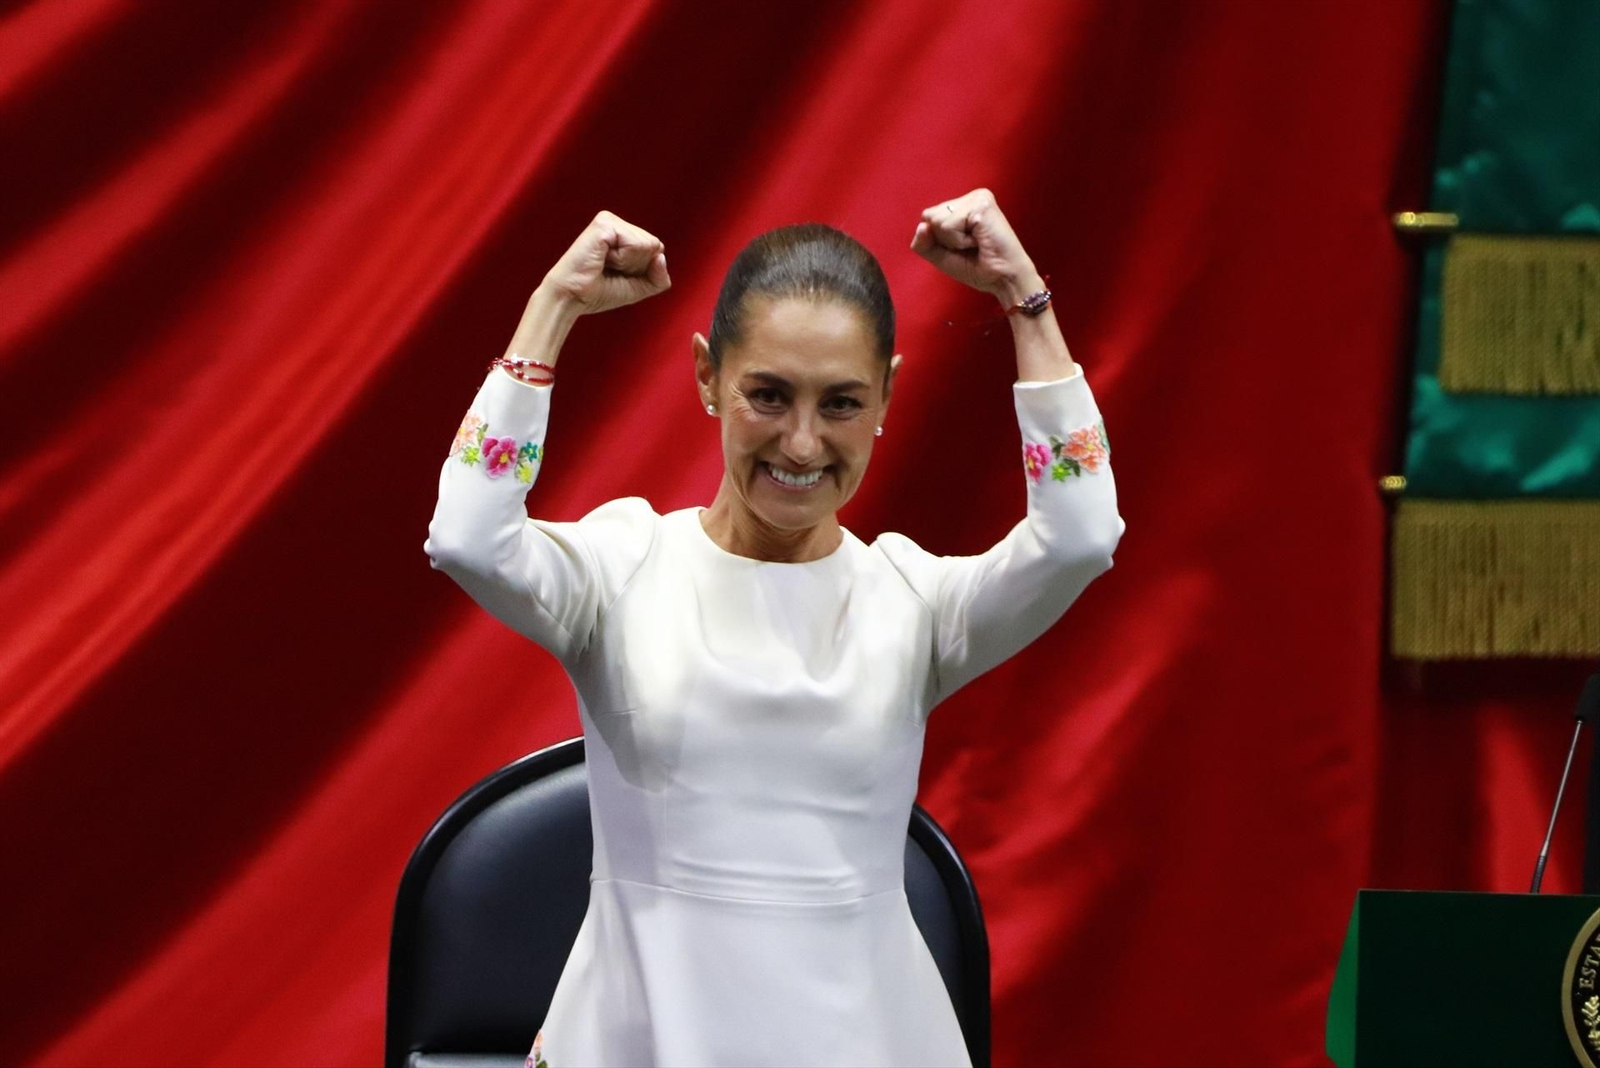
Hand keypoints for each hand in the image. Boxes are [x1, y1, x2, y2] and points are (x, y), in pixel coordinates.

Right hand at [541, 210, 670, 314]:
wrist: (572, 297)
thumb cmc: (599, 292)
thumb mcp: (638, 288)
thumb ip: (659, 277)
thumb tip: (661, 256)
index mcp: (624, 234)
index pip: (657, 250)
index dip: (643, 270)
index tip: (618, 273)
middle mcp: (617, 223)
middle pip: (655, 246)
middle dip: (637, 266)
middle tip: (609, 270)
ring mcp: (610, 221)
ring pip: (648, 245)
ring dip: (628, 263)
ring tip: (604, 264)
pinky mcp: (604, 223)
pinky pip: (635, 244)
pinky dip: (622, 259)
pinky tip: (601, 258)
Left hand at [909, 189, 1038, 305]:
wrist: (1004, 279)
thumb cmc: (978, 268)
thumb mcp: (942, 256)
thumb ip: (924, 243)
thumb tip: (921, 225)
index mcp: (964, 204)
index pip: (928, 217)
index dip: (938, 240)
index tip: (964, 247)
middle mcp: (971, 197)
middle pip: (929, 216)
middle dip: (944, 240)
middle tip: (971, 246)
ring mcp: (977, 198)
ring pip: (936, 221)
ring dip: (953, 241)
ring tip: (976, 243)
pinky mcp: (980, 206)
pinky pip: (948, 226)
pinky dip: (959, 241)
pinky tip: (979, 241)